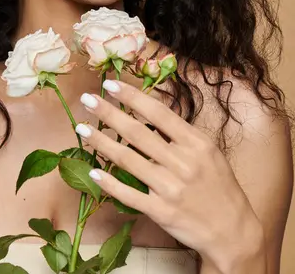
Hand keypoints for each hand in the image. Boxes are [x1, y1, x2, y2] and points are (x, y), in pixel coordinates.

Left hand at [75, 79, 264, 271]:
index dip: (132, 96)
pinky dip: (109, 183)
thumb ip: (180, 133)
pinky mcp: (161, 212)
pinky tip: (93, 170)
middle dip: (108, 113)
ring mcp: (170, 188)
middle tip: (87, 100)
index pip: (158, 112)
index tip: (110, 84)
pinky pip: (129, 194)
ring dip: (101, 142)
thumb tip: (149, 110)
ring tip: (81, 129)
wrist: (233, 231)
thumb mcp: (208, 151)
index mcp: (195, 143)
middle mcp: (183, 163)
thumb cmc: (219, 185)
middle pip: (137, 133)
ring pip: (127, 160)